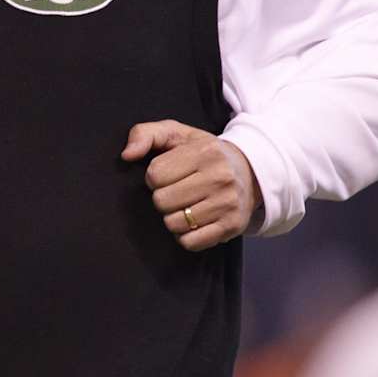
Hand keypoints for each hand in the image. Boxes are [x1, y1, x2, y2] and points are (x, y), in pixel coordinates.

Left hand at [120, 120, 262, 250]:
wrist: (251, 171)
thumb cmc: (204, 153)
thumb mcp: (176, 134)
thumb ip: (145, 134)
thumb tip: (127, 155)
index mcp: (205, 152)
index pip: (155, 174)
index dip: (154, 176)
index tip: (169, 174)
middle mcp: (220, 177)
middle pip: (162, 201)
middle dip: (163, 197)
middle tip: (177, 190)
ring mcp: (228, 204)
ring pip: (174, 223)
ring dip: (173, 217)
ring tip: (186, 204)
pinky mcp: (232, 226)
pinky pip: (190, 242)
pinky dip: (185, 235)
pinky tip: (194, 221)